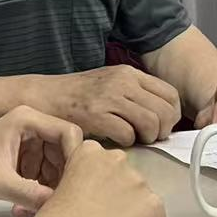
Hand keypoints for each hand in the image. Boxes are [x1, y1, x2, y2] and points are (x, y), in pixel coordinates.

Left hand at [0, 106, 81, 214]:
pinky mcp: (26, 159)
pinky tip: (24, 208)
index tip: (73, 185)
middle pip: (66, 151)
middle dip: (62, 178)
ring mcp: (30, 144)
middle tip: (52, 202)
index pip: (68, 132)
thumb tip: (60, 206)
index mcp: (27, 120)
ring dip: (50, 189)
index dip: (75, 158)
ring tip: (31, 208)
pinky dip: (40, 192)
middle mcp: (32, 127)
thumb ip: (31, 194)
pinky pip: (46, 175)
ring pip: (58, 166)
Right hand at [22, 141, 165, 216]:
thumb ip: (84, 181)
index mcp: (92, 151)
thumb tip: (92, 189)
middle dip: (121, 207)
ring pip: (145, 210)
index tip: (89, 211)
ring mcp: (138, 183)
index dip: (102, 196)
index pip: (111, 173)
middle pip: (130, 188)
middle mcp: (119, 160)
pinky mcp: (153, 207)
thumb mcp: (62, 186)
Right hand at [35, 66, 179, 145]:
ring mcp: (108, 97)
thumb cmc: (77, 95)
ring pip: (150, 123)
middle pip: (165, 111)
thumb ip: (134, 94)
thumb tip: (162, 116)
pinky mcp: (95, 115)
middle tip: (150, 138)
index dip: (172, 115)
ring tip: (135, 140)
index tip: (162, 126)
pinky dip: (127, 143)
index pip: (170, 94)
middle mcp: (122, 82)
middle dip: (162, 130)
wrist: (44, 96)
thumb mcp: (110, 83)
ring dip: (147, 138)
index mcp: (129, 73)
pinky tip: (116, 141)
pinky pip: (127, 134)